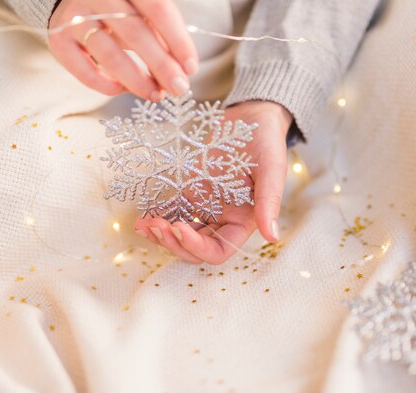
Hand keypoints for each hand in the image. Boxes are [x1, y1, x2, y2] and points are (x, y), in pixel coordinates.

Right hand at [48, 0, 198, 99]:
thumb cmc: (124, 6)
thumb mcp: (146, 9)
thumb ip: (163, 32)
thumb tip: (182, 70)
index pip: (158, 9)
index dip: (177, 41)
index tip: (191, 68)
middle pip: (134, 33)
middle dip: (161, 66)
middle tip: (179, 89)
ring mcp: (74, 16)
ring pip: (108, 55)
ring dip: (137, 80)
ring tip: (156, 94)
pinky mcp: (59, 39)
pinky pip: (82, 69)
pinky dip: (105, 85)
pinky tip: (123, 90)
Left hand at [134, 101, 292, 263]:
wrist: (252, 119)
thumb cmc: (266, 141)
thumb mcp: (272, 169)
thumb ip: (270, 202)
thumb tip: (272, 236)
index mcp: (244, 221)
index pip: (219, 250)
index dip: (198, 247)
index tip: (180, 228)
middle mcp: (224, 219)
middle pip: (196, 248)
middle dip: (174, 242)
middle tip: (157, 226)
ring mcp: (206, 207)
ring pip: (181, 234)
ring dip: (163, 235)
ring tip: (144, 225)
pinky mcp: (192, 192)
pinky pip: (174, 212)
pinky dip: (159, 217)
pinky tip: (143, 217)